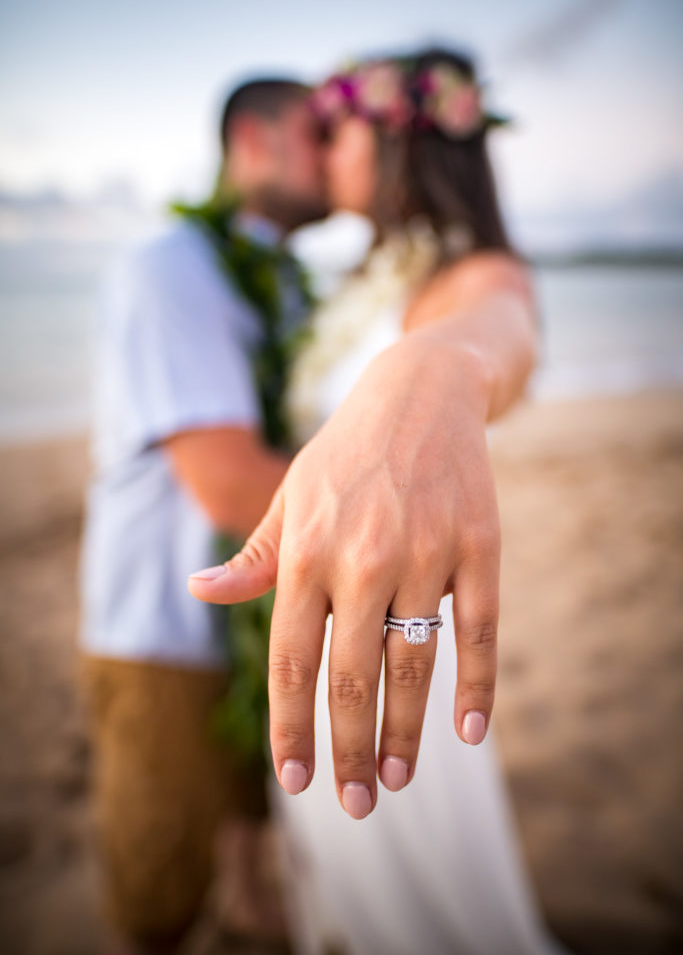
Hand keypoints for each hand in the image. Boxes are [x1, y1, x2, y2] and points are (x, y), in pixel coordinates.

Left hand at [189, 336, 500, 818]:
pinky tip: (469, 731)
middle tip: (354, 804)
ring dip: (406, 730)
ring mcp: (427, 551)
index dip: (291, 726)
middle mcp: (363, 556)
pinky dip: (477, 683)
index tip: (295, 780)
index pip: (292, 660)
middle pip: (353, 675)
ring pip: (414, 661)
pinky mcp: (479, 546)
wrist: (422, 392)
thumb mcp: (290, 496)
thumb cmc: (345, 456)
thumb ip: (256, 556)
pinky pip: (478, 627)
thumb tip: (201, 591)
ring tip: (396, 780)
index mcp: (307, 551)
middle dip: (349, 748)